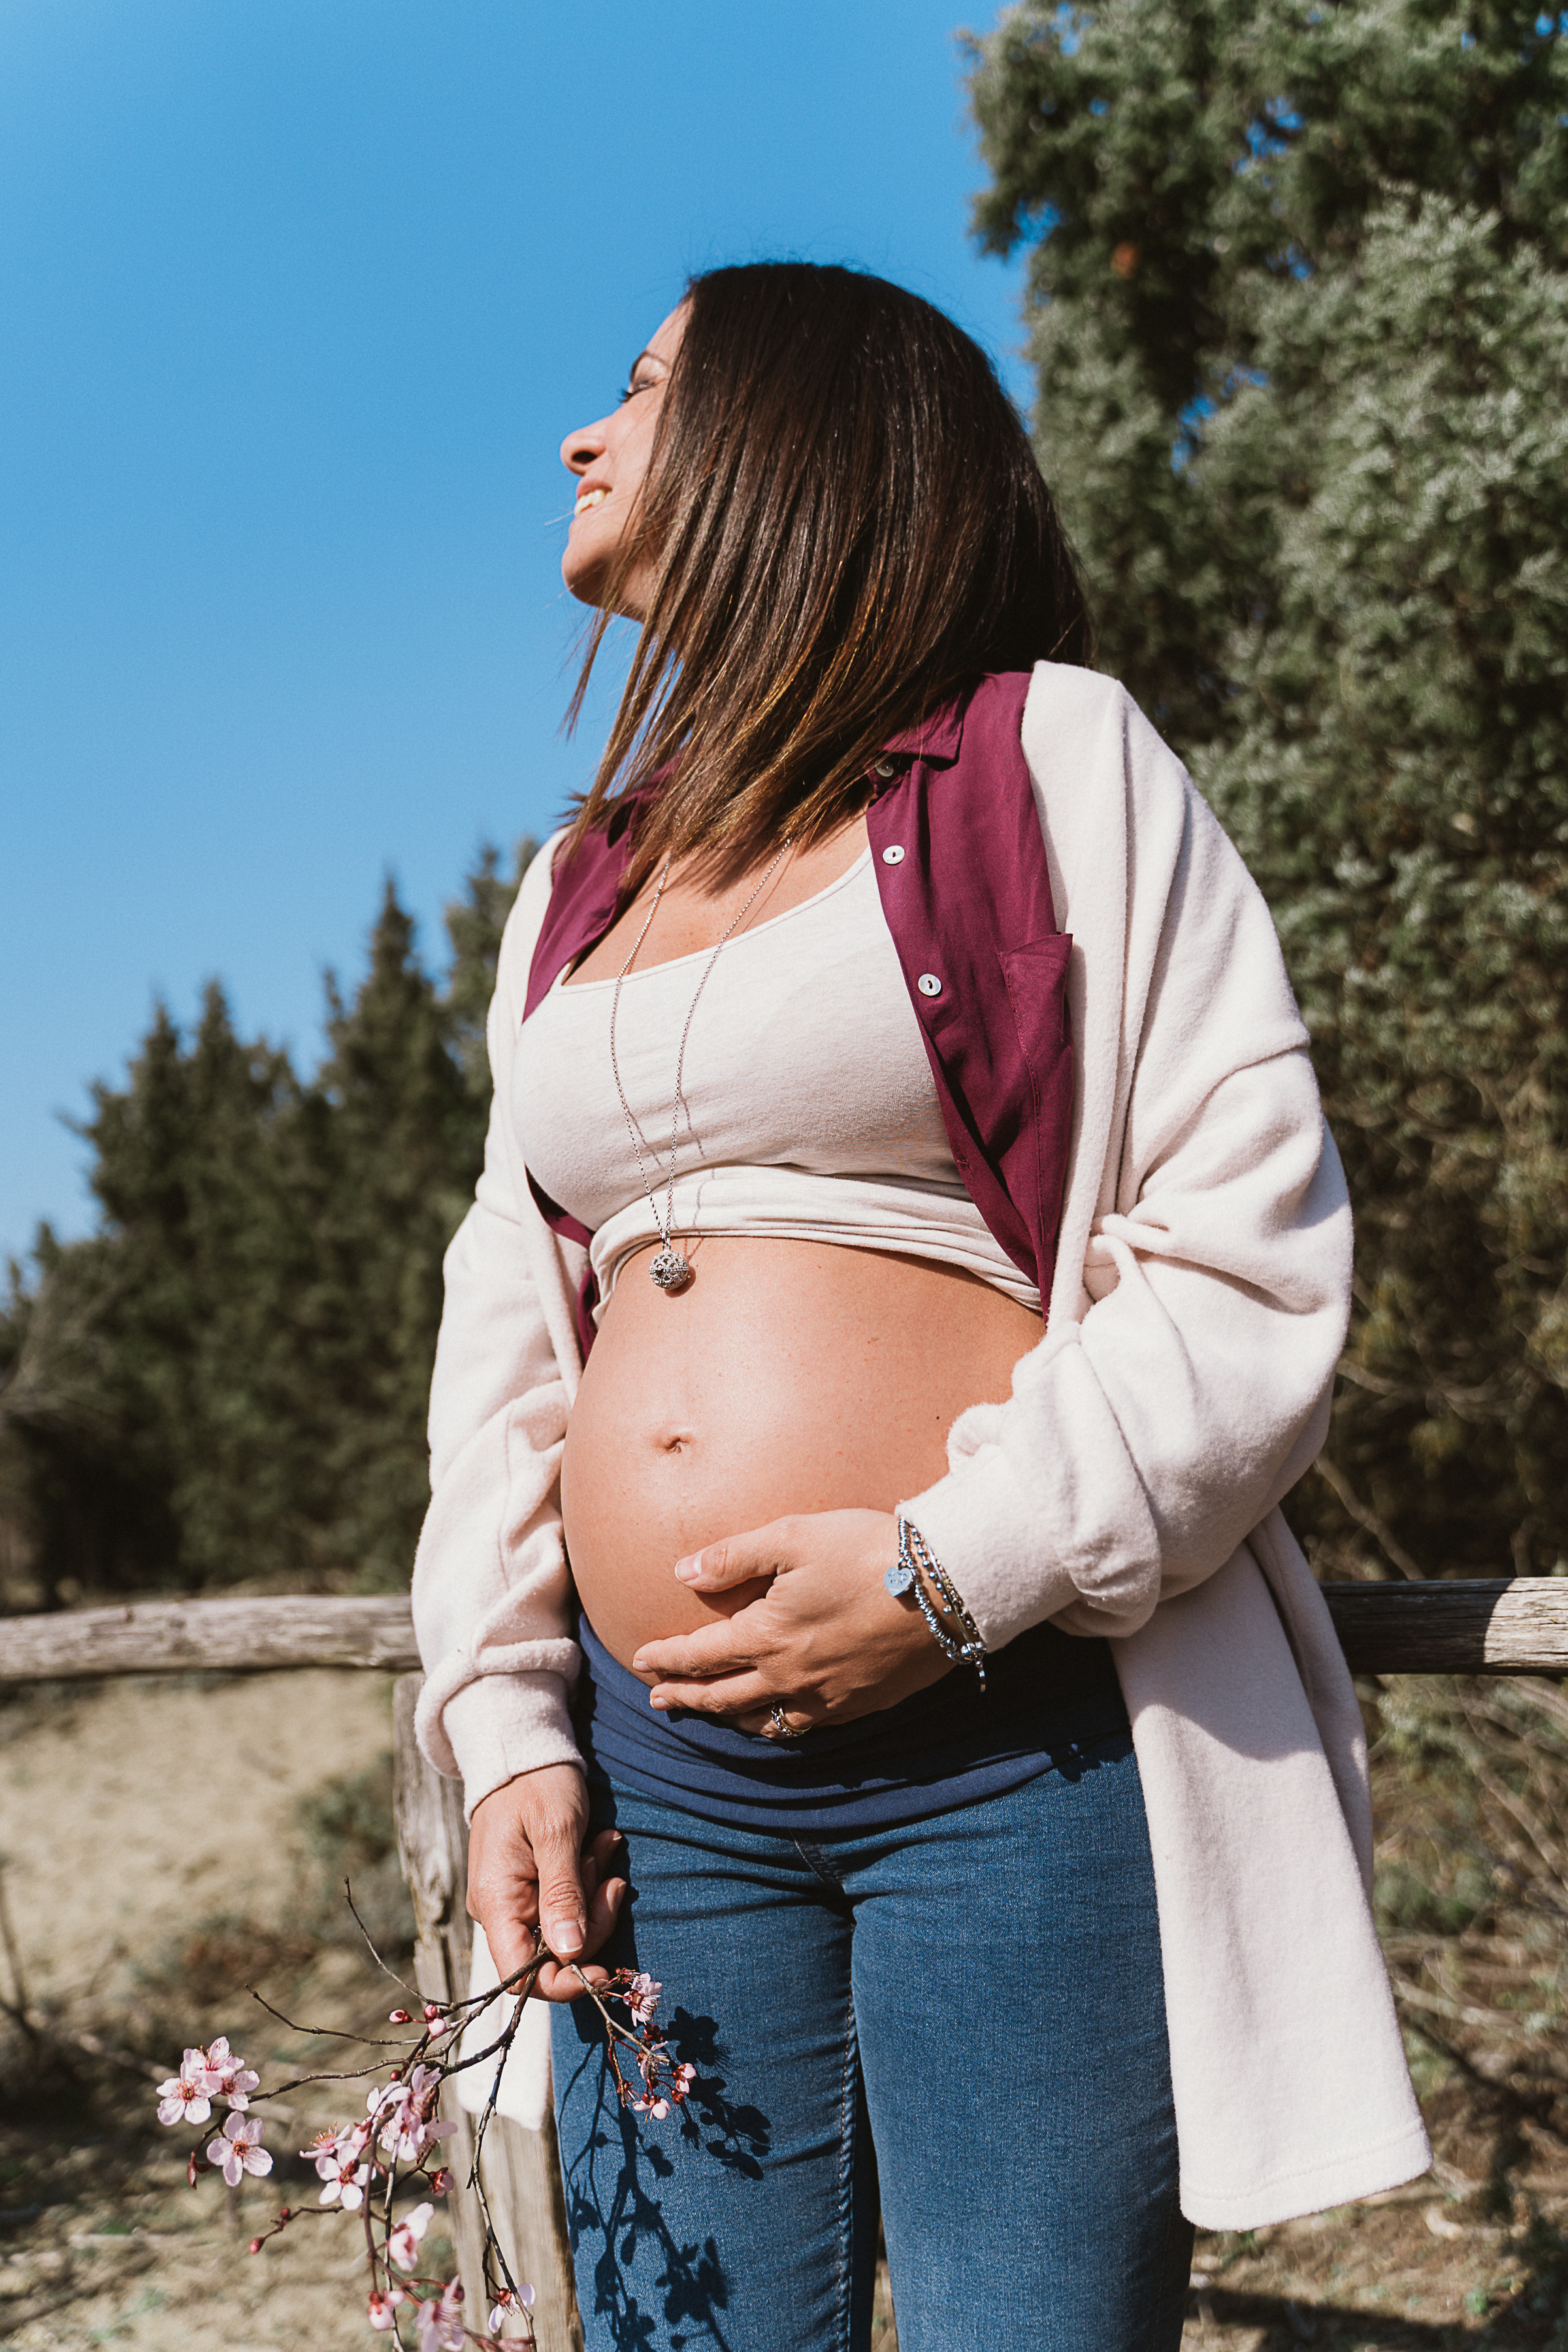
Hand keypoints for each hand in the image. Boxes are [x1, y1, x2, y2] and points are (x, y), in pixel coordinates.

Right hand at [467, 1764, 626, 2002]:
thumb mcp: (557, 1832)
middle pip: (554, 1954)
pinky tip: (597, 1847)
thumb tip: (569, 1954)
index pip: (521, 1978)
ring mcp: (514, 1900)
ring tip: (603, 1846)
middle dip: (593, 1921)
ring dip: (595, 1893)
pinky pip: (566, 1903)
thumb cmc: (537, 1783)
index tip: (610, 1969)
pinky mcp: (530, 1888)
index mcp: (496, 1902)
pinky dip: (588, 1880)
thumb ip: (563, 1893)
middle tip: (612, 1875)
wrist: (522, 1751)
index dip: (566, 1983)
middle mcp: (499, 1911)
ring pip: (567, 1928)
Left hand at [630, 1508, 950, 1735]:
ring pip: (764, 1722)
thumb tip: (683, 1573)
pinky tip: (780, 1720)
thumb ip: (734, 1557)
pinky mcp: (862, 1704)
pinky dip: (780, 1727)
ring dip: (729, 1718)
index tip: (640, 1660)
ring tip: (712, 1713)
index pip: (700, 1656)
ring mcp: (828, 1698)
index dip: (666, 1659)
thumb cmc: (868, 1551)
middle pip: (723, 1697)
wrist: (946, 1587)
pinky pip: (807, 1727)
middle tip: (658, 1699)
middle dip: (686, 1697)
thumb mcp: (794, 1537)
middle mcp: (791, 1678)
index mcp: (767, 1636)